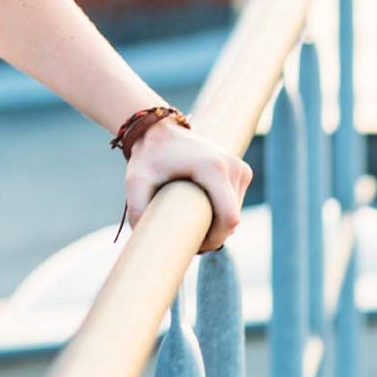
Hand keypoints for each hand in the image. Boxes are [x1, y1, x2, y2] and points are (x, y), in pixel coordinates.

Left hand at [124, 119, 253, 252]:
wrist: (159, 130)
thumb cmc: (147, 157)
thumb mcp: (136, 183)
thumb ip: (137, 211)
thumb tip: (147, 244)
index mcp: (214, 168)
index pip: (229, 219)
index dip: (214, 240)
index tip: (192, 245)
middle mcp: (233, 167)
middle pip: (232, 220)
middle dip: (213, 235)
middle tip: (185, 236)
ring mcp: (240, 168)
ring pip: (234, 214)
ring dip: (218, 225)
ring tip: (190, 223)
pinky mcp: (240, 171)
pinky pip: (235, 204)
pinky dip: (221, 214)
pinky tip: (201, 212)